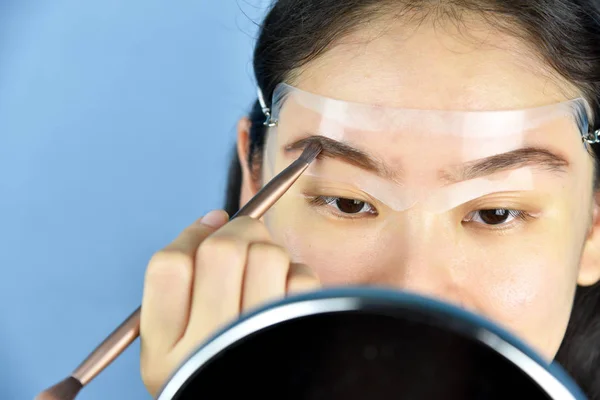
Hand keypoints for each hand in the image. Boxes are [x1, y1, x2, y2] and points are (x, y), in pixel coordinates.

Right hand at [139, 210, 319, 395]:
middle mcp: (206, 349)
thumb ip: (180, 287)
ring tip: (266, 273)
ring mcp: (255, 343)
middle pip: (221, 251)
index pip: (168, 266)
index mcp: (164, 350)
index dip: (192, 234)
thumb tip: (215, 219)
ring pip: (266, 255)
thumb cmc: (217, 362)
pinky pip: (301, 276)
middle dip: (240, 230)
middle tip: (246, 239)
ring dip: (269, 251)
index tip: (210, 228)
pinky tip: (285, 295)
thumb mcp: (175, 342)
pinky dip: (295, 275)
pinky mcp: (298, 336)